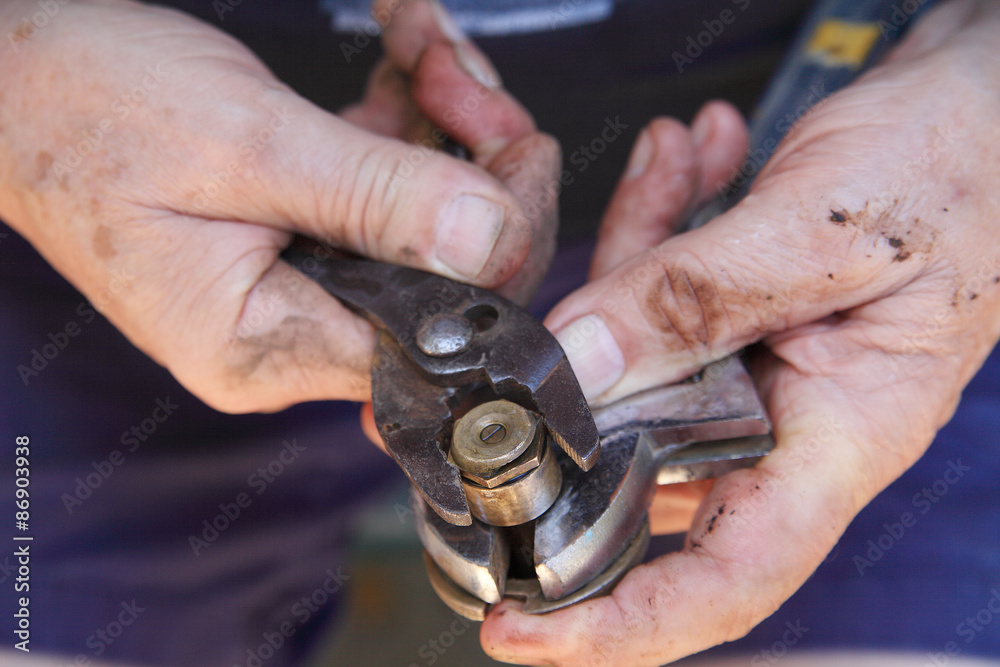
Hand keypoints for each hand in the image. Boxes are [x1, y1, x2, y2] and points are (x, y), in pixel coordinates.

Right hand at [0, 0, 557, 410]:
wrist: (10, 76)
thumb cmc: (85, 109)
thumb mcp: (244, 145)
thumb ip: (375, 198)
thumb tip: (490, 241)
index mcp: (268, 345)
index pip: (434, 334)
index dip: (499, 245)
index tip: (517, 151)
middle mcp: (291, 334)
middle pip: (442, 275)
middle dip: (476, 163)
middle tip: (457, 72)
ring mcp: (301, 287)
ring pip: (424, 223)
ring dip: (443, 123)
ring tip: (423, 44)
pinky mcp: (301, 238)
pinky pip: (385, 191)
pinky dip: (405, 120)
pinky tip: (403, 57)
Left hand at [482, 1, 999, 663]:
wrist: (987, 99)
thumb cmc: (958, 160)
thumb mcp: (826, 226)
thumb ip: (699, 296)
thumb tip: (576, 367)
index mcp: (840, 437)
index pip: (725, 579)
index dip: (618, 622)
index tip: (517, 631)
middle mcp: (792, 419)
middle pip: (642, 444)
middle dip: (589, 368)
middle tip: (567, 283)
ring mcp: (761, 367)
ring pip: (636, 357)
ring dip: (634, 255)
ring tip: (679, 164)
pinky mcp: (739, 315)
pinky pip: (659, 296)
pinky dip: (657, 224)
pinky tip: (687, 156)